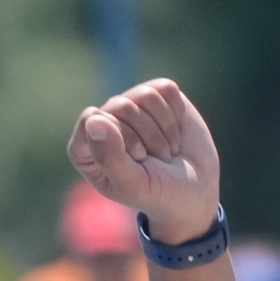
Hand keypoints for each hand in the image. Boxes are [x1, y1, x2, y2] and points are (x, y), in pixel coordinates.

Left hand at [67, 79, 221, 245]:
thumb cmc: (158, 191)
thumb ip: (109, 156)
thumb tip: (93, 119)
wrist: (195, 188)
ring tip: (166, 150)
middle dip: (147, 135)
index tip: (138, 158)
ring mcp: (130, 109)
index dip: (122, 136)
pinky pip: (166, 88)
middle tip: (156, 159)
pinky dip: (177, 113)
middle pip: (121, 105)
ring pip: (145, 95)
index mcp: (85, 149)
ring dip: (164, 127)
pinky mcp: (157, 99)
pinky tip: (175, 132)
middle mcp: (104, 124)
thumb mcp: (132, 183)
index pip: (92, 119)